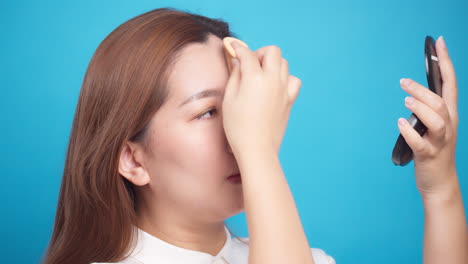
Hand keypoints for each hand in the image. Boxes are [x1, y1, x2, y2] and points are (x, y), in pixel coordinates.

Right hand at [222, 42, 301, 155]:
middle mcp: (272, 80)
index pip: (247, 53)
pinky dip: (285, 78)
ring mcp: (284, 90)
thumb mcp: (229, 99)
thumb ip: (235, 76)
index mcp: (254, 78)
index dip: (238, 48)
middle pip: (272, 51)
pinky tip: (275, 86)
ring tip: (261, 75)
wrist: (257, 148)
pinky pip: (293, 80)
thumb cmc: (238, 126)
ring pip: (284, 63)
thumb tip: (239, 62)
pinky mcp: (290, 100)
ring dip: (272, 64)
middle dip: (260, 52)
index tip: (233, 47)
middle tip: (250, 64)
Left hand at [397, 36, 458, 197]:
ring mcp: (439, 142)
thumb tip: (413, 94)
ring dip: (421, 108)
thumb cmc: (433, 150)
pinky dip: (410, 132)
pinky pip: (419, 143)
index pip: (451, 84)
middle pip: (441, 102)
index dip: (446, 62)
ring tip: (405, 102)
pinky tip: (400, 124)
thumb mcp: (434, 127)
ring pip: (437, 120)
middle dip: (423, 89)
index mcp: (450, 116)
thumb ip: (427, 111)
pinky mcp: (428, 156)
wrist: (440, 183)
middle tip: (403, 82)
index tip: (440, 42)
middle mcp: (448, 126)